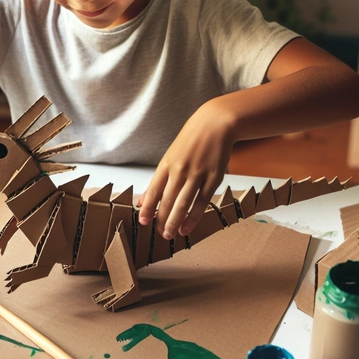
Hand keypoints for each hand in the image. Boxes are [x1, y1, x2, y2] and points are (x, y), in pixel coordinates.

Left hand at [138, 98, 235, 238]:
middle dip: (162, 220)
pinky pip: (201, 202)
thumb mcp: (171, 155)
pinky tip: (187, 227)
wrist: (215, 124)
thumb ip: (160, 178)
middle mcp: (180, 170)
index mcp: (167, 164)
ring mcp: (197, 175)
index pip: (154, 190)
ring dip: (175, 222)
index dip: (148, 207)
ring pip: (183, 204)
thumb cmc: (192, 139)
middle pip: (168, 200)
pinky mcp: (213, 179)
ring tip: (170, 234)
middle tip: (159, 234)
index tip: (143, 221)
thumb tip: (146, 199)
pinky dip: (193, 217)